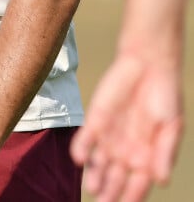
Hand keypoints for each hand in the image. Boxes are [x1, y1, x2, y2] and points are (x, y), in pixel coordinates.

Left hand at [70, 51, 183, 201]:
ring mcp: (110, 136)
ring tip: (92, 187)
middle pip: (116, 178)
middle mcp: (127, 150)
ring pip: (99, 163)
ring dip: (95, 174)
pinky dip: (82, 149)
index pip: (137, 184)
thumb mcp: (171, 126)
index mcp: (147, 156)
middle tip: (103, 201)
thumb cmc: (164, 96)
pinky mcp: (96, 119)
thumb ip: (165, 153)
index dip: (131, 197)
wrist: (148, 64)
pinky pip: (86, 138)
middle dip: (109, 191)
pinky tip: (79, 158)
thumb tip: (162, 180)